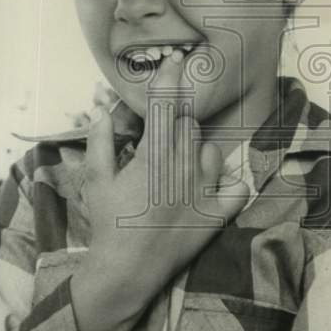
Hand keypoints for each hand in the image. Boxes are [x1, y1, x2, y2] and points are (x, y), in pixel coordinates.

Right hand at [70, 51, 248, 330]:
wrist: (127, 270)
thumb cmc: (107, 223)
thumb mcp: (95, 180)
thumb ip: (100, 141)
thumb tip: (102, 109)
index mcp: (152, 155)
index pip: (164, 106)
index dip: (169, 79)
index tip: (174, 59)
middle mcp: (182, 167)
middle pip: (189, 125)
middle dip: (177, 123)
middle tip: (164, 135)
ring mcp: (204, 190)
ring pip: (211, 151)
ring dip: (198, 151)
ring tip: (179, 167)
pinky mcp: (217, 214)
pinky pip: (236, 186)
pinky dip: (228, 183)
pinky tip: (213, 186)